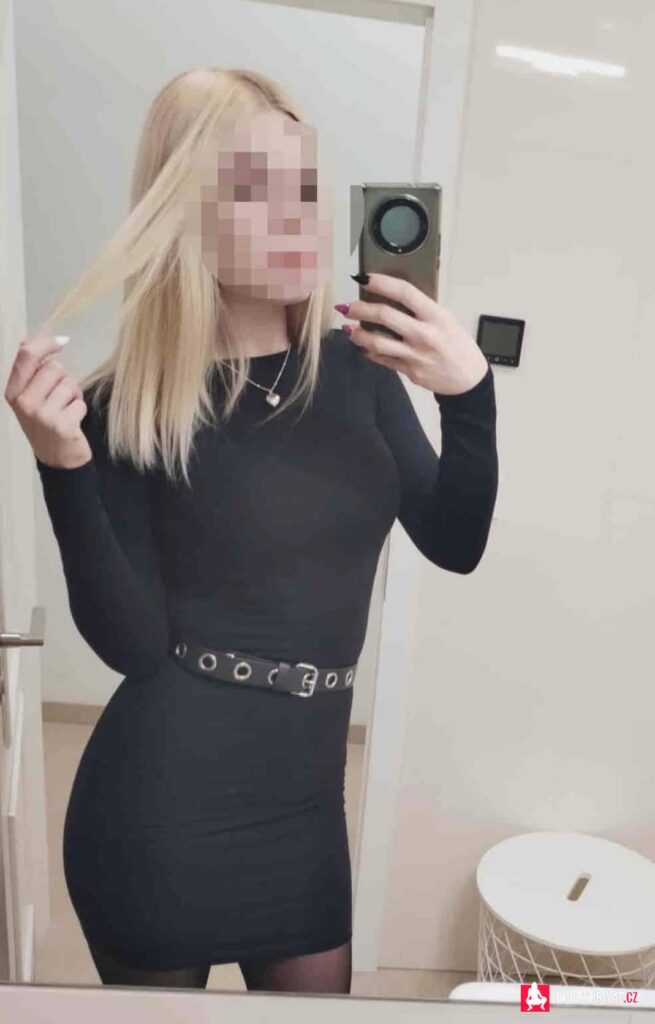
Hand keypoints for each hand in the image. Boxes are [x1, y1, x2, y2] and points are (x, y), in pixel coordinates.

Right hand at [4, 334, 91, 468]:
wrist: (57, 458)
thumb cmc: (45, 421)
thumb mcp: (29, 396)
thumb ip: (28, 370)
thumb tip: (23, 340)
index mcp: (12, 392)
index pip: (26, 356)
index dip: (46, 344)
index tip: (62, 341)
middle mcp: (23, 402)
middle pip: (54, 367)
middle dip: (63, 378)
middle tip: (59, 398)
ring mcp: (41, 415)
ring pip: (69, 383)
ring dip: (73, 394)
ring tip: (65, 409)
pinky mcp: (61, 425)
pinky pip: (80, 402)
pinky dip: (80, 409)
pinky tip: (71, 422)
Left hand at [335, 272, 488, 395]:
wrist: (467, 379)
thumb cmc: (457, 345)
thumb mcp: (446, 320)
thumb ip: (422, 311)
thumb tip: (392, 298)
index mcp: (436, 316)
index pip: (405, 293)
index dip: (382, 283)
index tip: (365, 278)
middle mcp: (424, 334)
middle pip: (385, 316)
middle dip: (361, 309)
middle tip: (348, 306)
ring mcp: (415, 354)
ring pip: (377, 342)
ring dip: (358, 334)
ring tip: (349, 329)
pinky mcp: (408, 371)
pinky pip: (382, 359)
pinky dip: (370, 352)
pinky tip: (364, 346)